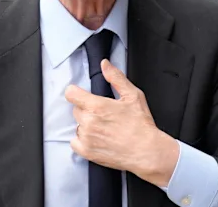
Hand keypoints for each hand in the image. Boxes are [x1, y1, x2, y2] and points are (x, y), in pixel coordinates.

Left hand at [65, 59, 178, 187]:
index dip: (76, 92)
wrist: (146, 151)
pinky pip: (75, 142)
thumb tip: (105, 65)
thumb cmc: (141, 125)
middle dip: (86, 109)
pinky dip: (83, 140)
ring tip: (104, 128)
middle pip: (76, 110)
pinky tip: (97, 139)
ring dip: (86, 125)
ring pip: (77, 126)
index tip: (82, 95)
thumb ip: (116, 77)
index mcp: (96, 106)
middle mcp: (88, 122)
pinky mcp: (87, 152)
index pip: (71, 93)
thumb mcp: (132, 95)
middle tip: (103, 114)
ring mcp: (86, 138)